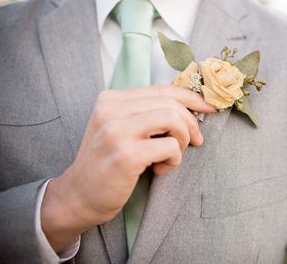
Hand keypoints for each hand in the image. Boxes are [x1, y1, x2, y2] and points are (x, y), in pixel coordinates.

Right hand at [40, 85, 214, 251]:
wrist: (79, 196)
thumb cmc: (108, 162)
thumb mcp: (121, 128)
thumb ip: (147, 113)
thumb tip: (193, 106)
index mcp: (111, 99)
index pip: (161, 89)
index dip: (190, 97)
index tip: (208, 108)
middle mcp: (110, 109)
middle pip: (171, 103)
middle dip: (191, 124)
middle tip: (193, 142)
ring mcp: (116, 131)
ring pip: (173, 120)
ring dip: (183, 140)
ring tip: (171, 156)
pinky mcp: (126, 155)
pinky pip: (170, 147)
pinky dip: (174, 160)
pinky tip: (159, 170)